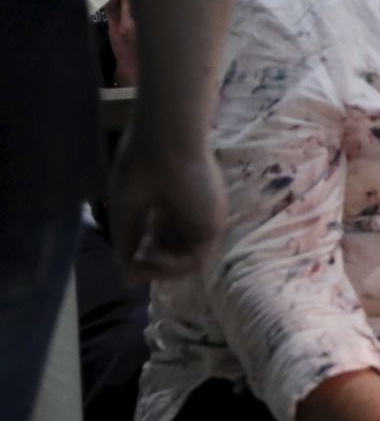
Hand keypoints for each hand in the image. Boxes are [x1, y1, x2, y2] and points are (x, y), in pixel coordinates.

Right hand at [107, 132, 224, 281]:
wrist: (162, 144)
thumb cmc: (140, 168)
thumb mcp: (126, 210)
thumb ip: (127, 242)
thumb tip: (127, 276)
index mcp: (169, 209)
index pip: (159, 244)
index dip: (143, 259)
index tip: (127, 268)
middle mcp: (188, 217)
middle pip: (173, 257)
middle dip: (150, 268)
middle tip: (132, 266)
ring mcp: (202, 222)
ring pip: (186, 264)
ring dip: (160, 270)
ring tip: (141, 258)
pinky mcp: (213, 225)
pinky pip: (196, 260)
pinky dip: (172, 266)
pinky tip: (152, 253)